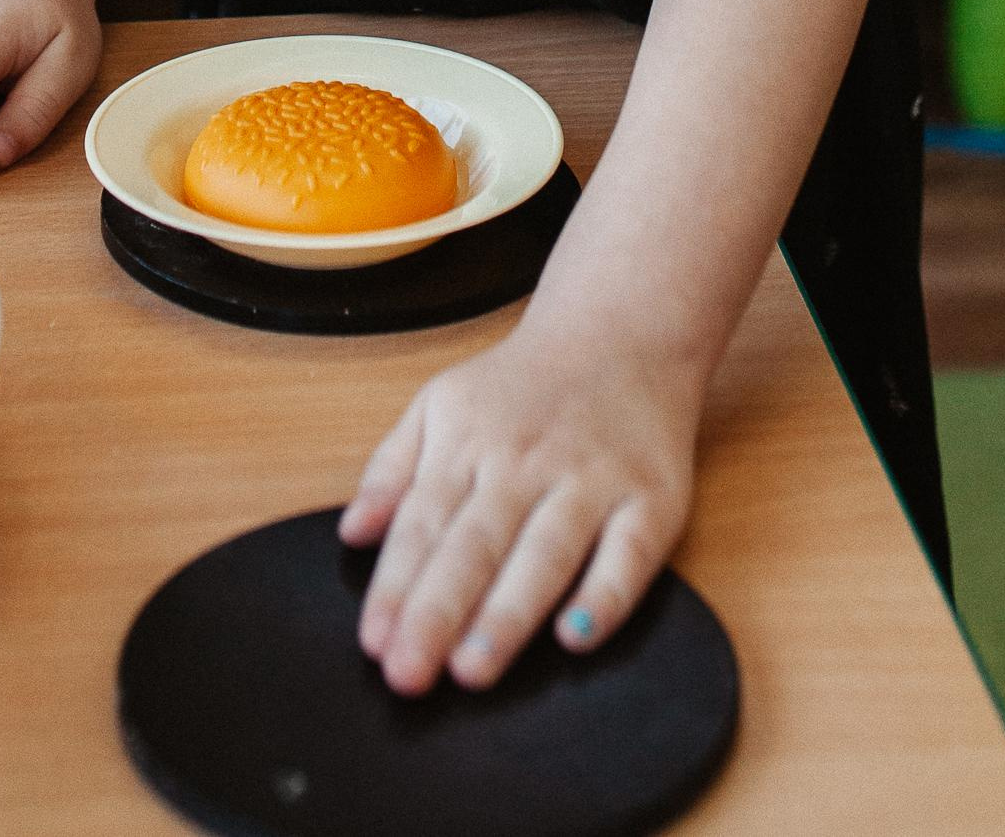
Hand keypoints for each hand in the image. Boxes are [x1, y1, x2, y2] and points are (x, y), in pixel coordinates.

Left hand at [338, 321, 697, 694]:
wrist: (622, 330)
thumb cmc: (522, 384)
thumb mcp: (442, 403)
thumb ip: (392, 467)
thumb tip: (353, 533)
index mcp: (468, 443)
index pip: (423, 522)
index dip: (395, 586)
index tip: (373, 642)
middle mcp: (526, 464)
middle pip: (475, 545)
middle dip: (438, 613)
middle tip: (409, 674)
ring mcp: (591, 481)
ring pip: (544, 554)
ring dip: (507, 614)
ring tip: (472, 670)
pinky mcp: (651, 500)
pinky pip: (629, 556)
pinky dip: (605, 597)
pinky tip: (575, 636)